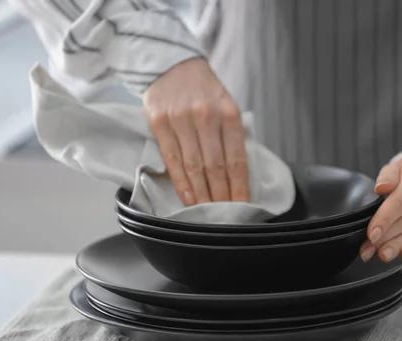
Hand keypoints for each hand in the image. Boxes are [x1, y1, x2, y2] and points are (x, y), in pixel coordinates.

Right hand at [143, 57, 248, 205]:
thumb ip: (231, 134)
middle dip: (221, 195)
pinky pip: (171, 158)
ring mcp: (181, 119)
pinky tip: (188, 197)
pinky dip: (181, 181)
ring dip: (201, 193)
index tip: (242, 205)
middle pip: (216, 166)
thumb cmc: (203, 90)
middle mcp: (206, 116)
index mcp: (229, 113)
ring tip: (206, 212)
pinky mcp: (159, 122)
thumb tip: (237, 173)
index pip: (236, 158)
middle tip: (224, 215)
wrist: (170, 63)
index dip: (239, 186)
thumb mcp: (226, 104)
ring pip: (194, 165)